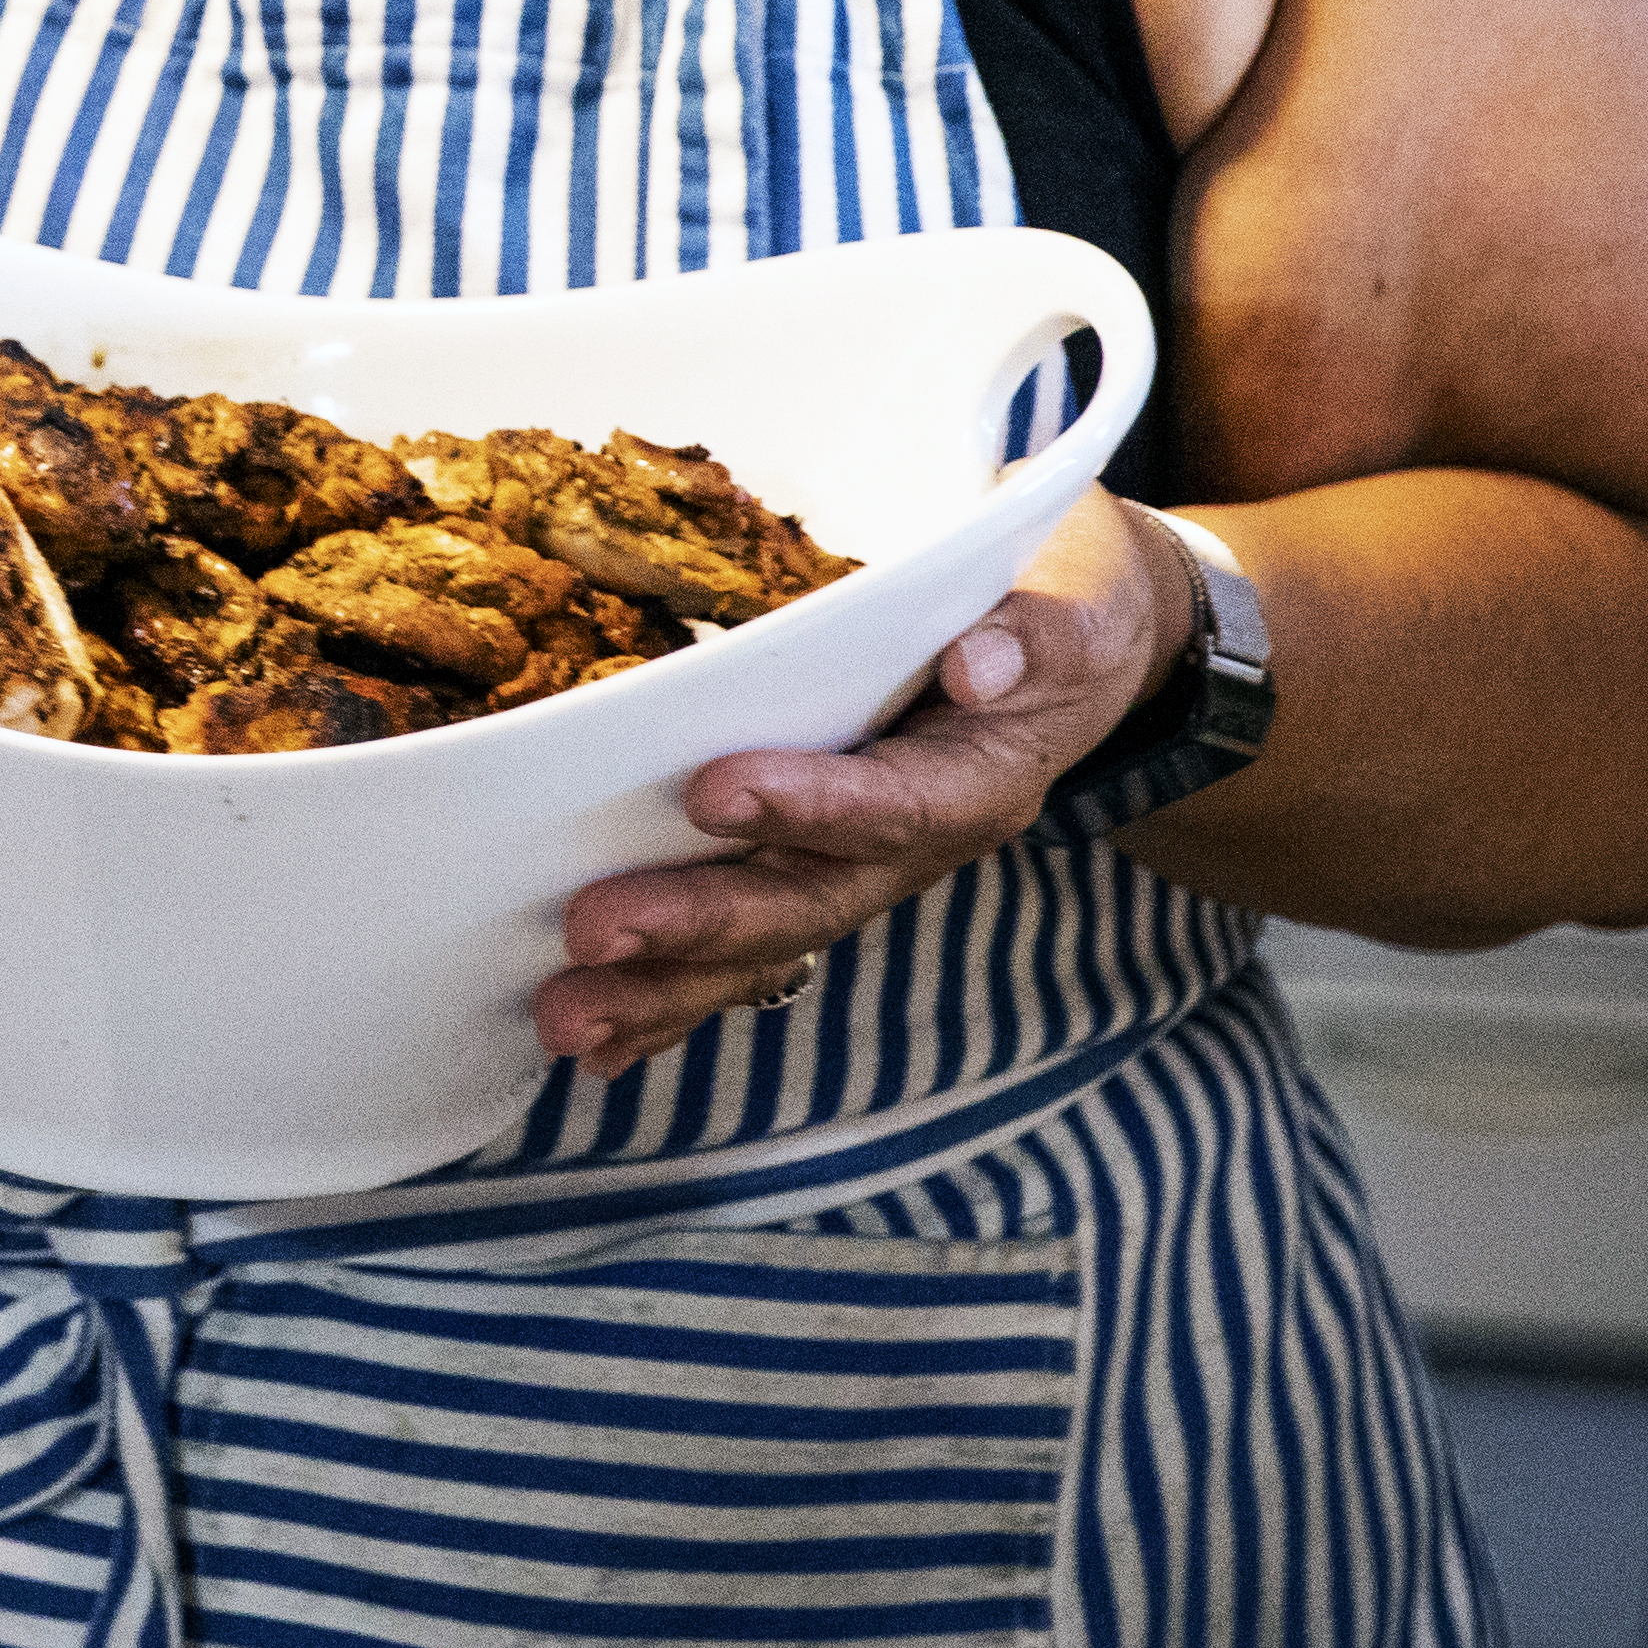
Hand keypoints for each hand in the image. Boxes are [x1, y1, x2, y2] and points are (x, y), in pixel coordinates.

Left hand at [529, 491, 1193, 1073]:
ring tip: (568, 1018)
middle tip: (595, 930)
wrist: (1078, 648)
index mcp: (978, 780)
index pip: (892, 805)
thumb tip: (979, 663)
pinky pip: (745, 955)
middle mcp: (915, 847)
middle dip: (701, 924)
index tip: (712, 793)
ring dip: (664, 990)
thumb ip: (1042, 633)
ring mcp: (861, 873)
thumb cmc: (1065, 604)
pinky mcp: (815, 878)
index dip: (810, 808)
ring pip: (763, 948)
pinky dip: (669, 1003)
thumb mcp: (1079, 603)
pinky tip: (594, 1043)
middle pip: (807, 901)